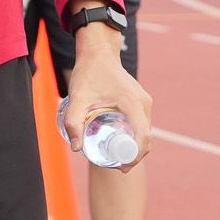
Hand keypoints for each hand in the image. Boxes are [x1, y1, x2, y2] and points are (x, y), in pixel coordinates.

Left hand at [57, 26, 152, 168]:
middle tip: (115, 165)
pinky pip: (142, 123)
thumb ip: (73, 122)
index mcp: (133, 103)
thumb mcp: (77, 98)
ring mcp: (144, 101)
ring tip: (115, 155)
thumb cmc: (89, 73)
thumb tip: (77, 149)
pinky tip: (119, 141)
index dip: (136, 156)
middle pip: (146, 137)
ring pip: (145, 131)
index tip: (122, 167)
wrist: (98, 52)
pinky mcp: (141, 100)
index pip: (143, 136)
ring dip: (134, 146)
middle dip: (133, 155)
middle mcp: (144, 103)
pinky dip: (134, 135)